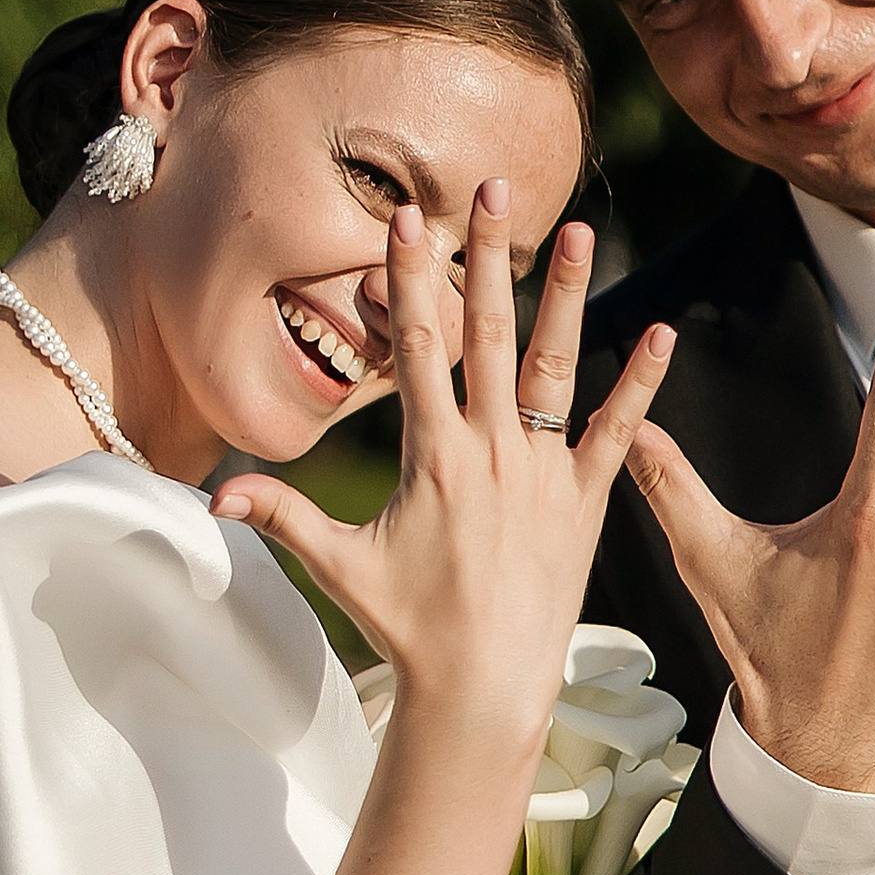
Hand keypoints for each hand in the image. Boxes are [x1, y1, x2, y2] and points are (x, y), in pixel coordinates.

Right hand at [217, 190, 674, 754]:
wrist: (484, 685)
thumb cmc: (409, 627)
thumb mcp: (339, 565)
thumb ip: (280, 517)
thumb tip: (211, 496)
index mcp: (433, 454)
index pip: (417, 345)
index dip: (411, 277)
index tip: (408, 218)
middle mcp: (492, 449)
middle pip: (489, 332)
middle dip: (490, 256)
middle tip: (496, 189)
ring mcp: (544, 471)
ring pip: (558, 365)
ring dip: (570, 296)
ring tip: (582, 232)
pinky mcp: (587, 500)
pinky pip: (618, 432)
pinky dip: (641, 385)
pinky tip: (662, 334)